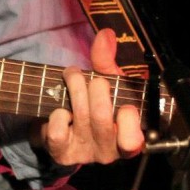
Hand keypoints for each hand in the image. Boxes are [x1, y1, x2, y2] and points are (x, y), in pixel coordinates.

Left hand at [36, 28, 143, 167]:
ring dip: (74, 87)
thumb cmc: (96, 103)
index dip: (128, 117)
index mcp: (130, 139)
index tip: (124, 104)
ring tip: (72, 76)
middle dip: (95, 87)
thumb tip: (105, 35)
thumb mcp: (108, 83)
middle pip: (102, 116)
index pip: (133, 140)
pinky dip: (57, 114)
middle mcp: (109, 152)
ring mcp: (85, 154)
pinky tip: (61, 109)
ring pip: (80, 116)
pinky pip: (57, 131)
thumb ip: (107, 61)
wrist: (67, 126)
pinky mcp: (62, 154)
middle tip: (91, 79)